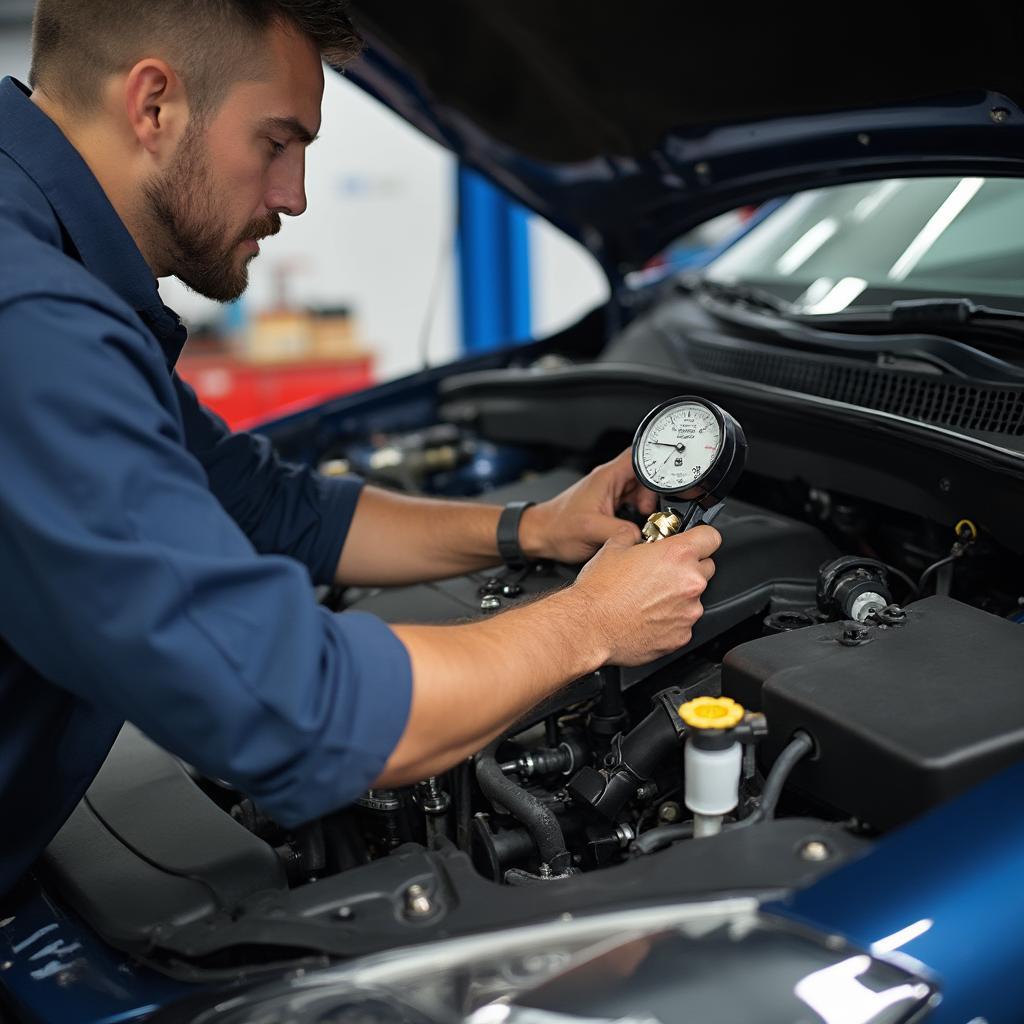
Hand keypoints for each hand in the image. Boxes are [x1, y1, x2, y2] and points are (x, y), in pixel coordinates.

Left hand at [520, 449, 658, 563]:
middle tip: (647, 512)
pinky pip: (631, 503)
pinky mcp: (607, 504)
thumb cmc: (557, 528)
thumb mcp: (591, 531)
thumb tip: (642, 536)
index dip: (658, 464)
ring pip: (639, 490)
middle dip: (653, 493)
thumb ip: (620, 532)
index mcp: (606, 476)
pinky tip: (631, 525)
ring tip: (639, 519)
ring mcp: (608, 492)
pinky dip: (637, 513)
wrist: (540, 535)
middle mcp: (608, 480)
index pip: (640, 455)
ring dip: (645, 505)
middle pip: (644, 475)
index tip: (666, 483)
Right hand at [571, 524, 720, 665]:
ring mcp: (688, 611)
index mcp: (677, 555)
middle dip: (688, 568)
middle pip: (706, 568)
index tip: (694, 542)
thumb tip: (635, 537)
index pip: (711, 537)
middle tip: (662, 572)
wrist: (588, 626)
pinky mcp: (682, 636)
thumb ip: (632, 537)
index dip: (701, 538)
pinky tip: (648, 616)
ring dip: (678, 596)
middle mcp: (689, 582)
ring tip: (649, 598)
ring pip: (694, 597)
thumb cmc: (599, 591)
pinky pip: (684, 622)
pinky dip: (671, 620)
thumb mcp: (612, 548)